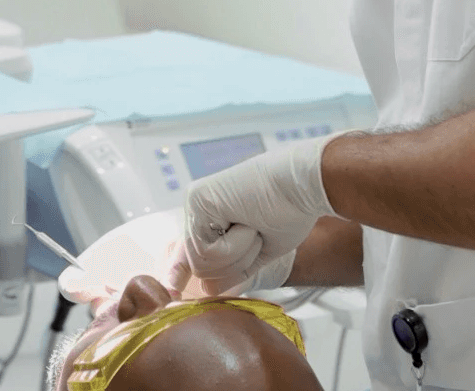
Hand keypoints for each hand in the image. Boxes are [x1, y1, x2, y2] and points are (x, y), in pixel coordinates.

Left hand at [165, 138, 334, 294]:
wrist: (304, 185)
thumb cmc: (290, 212)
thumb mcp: (258, 251)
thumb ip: (232, 270)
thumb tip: (206, 289)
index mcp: (212, 217)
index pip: (191, 252)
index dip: (179, 270)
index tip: (171, 287)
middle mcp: (199, 208)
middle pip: (199, 266)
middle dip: (234, 264)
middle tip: (256, 234)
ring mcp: (195, 203)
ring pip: (201, 264)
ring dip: (238, 255)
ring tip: (253, 225)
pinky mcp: (197, 200)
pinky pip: (206, 252)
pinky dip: (234, 246)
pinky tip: (247, 221)